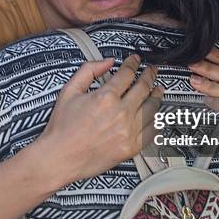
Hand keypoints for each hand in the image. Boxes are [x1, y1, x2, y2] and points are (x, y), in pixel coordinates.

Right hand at [39, 55, 163, 183]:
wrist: (59, 158)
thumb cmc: (62, 126)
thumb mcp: (69, 90)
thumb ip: (89, 70)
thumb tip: (109, 61)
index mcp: (105, 97)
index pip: (128, 74)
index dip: (134, 63)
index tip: (136, 60)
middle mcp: (120, 113)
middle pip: (144, 88)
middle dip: (150, 75)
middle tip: (152, 71)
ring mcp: (128, 132)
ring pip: (152, 108)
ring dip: (157, 96)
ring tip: (159, 90)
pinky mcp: (131, 148)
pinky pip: (152, 131)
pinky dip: (157, 121)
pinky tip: (157, 115)